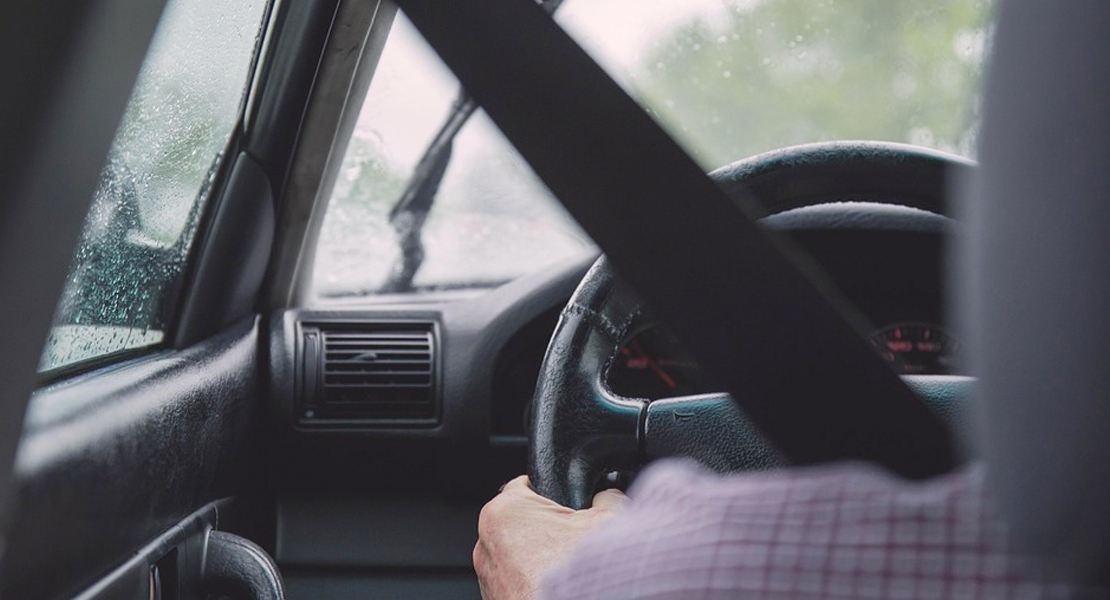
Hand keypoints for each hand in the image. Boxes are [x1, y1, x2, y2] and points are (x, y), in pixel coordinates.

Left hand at [473, 475, 626, 599]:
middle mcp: (486, 543)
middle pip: (523, 522)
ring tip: (568, 568)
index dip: (555, 493)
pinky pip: (517, 580)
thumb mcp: (608, 520)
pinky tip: (558, 588)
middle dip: (549, 529)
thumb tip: (607, 494)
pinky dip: (534, 582)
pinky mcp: (494, 598)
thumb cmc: (579, 575)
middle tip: (575, 541)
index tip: (570, 505)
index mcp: (504, 511)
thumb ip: (606, 498)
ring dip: (541, 558)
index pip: (527, 485)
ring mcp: (487, 576)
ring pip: (518, 554)